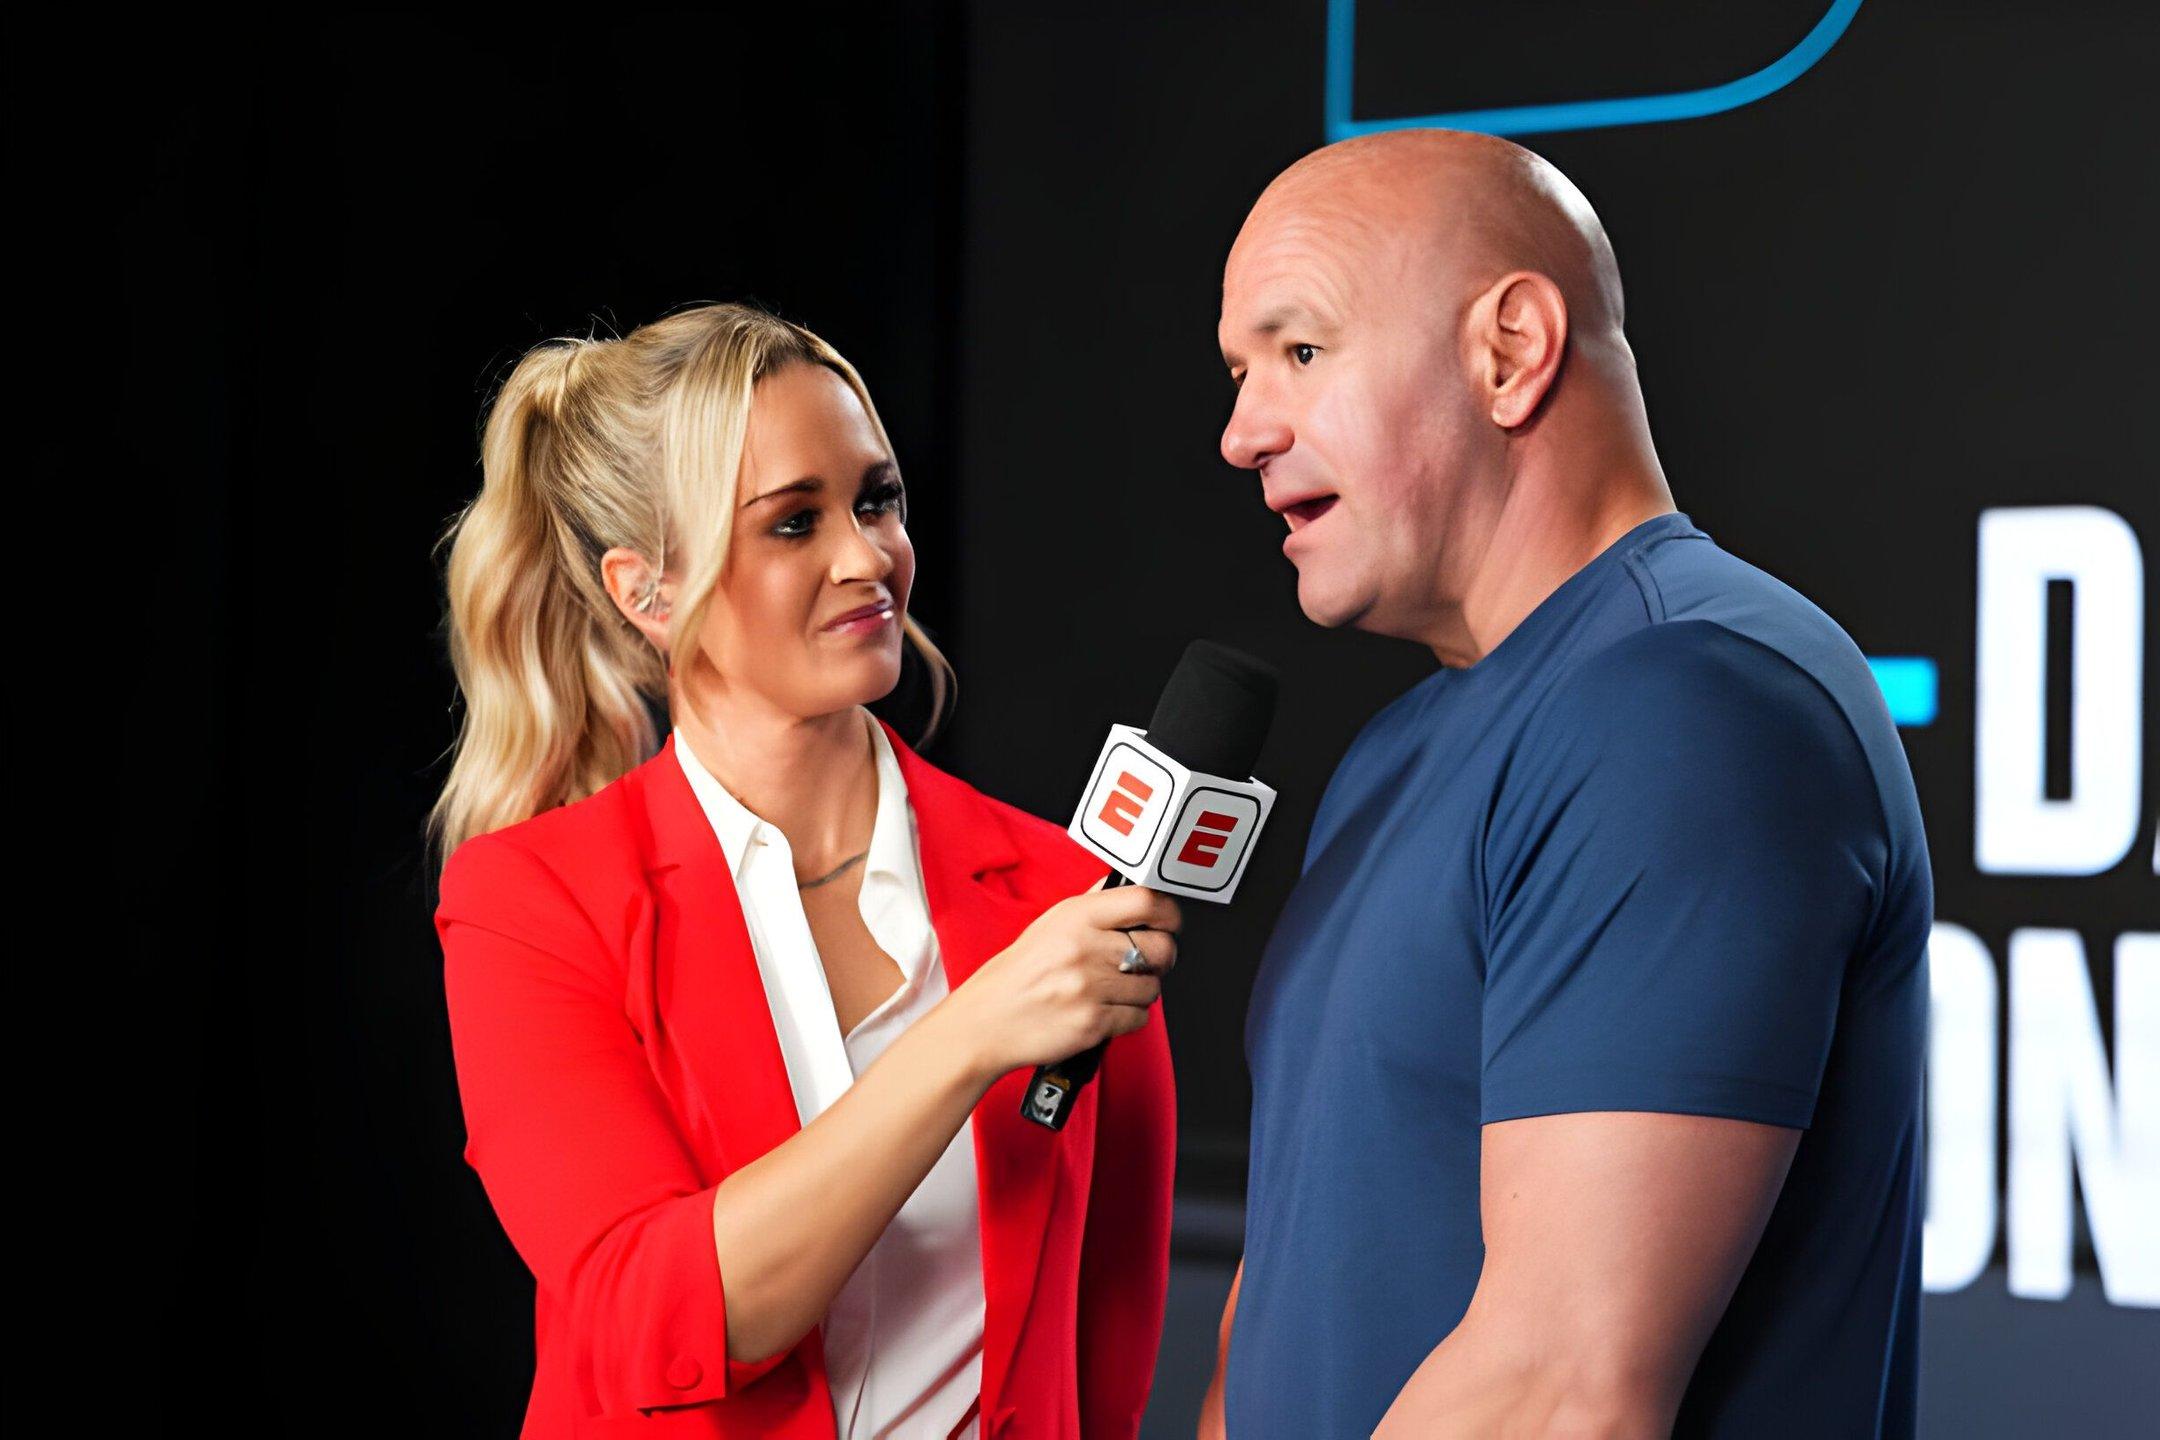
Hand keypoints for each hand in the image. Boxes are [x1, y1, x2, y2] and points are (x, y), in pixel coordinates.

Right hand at [946, 877, 1180, 1081]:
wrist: (986, 1020)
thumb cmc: (1017, 974)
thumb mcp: (1049, 925)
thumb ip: (1091, 906)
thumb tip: (1122, 885)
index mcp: (1077, 917)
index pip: (1146, 901)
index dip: (1169, 913)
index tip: (1170, 922)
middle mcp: (1085, 948)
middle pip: (1161, 948)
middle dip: (1161, 958)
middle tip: (1147, 962)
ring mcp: (1090, 987)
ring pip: (1153, 987)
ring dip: (1141, 991)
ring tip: (1113, 990)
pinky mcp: (1093, 1023)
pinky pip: (1138, 1018)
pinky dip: (1128, 1017)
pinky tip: (1105, 1010)